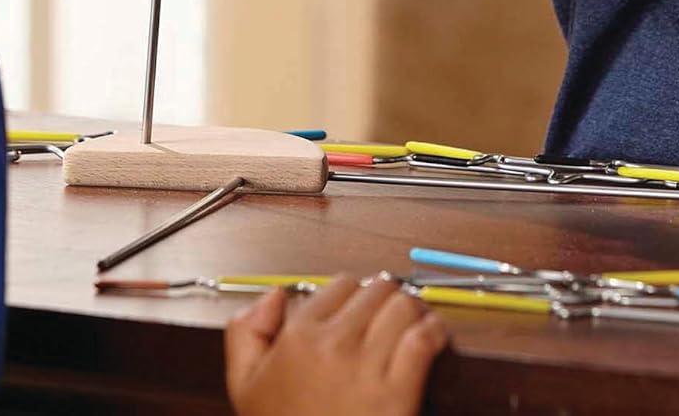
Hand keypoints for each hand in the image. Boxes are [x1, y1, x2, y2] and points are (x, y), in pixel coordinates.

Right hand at [225, 275, 446, 415]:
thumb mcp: (245, 386)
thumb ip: (246, 332)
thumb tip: (275, 295)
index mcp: (298, 337)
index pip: (341, 284)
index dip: (354, 292)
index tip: (361, 305)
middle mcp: (332, 345)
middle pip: (376, 289)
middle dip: (386, 296)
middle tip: (391, 309)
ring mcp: (366, 368)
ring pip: (402, 307)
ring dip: (412, 309)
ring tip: (415, 319)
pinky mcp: (397, 394)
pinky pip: (423, 340)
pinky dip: (433, 331)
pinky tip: (433, 335)